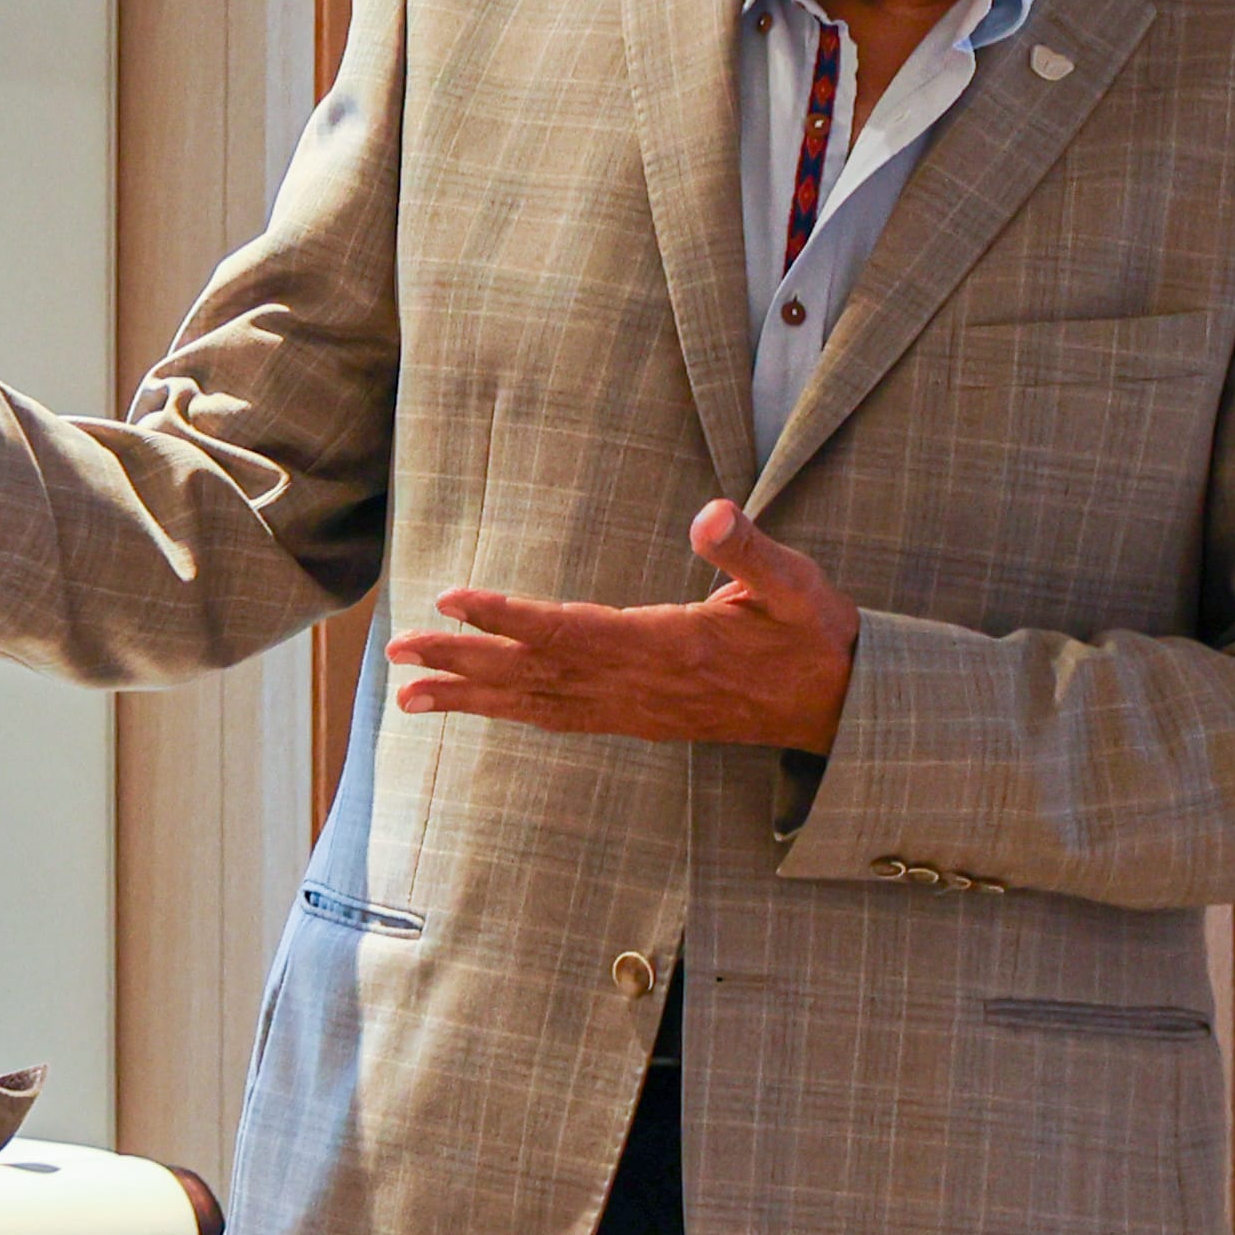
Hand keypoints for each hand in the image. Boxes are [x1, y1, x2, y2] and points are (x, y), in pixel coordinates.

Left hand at [388, 502, 859, 750]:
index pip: (568, 629)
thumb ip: (749, 550)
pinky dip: (510, 713)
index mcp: (666, 644)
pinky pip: (560, 719)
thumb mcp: (796, 583)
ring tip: (407, 696)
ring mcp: (634, 710)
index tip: (449, 599)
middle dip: (460, 662)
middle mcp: (637, 684)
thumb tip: (711, 513)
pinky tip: (475, 709)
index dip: (505, 616)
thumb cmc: (814, 635)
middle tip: (394, 655)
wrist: (840, 706)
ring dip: (470, 698)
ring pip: (536, 704)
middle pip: (532, 672)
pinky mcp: (637, 721)